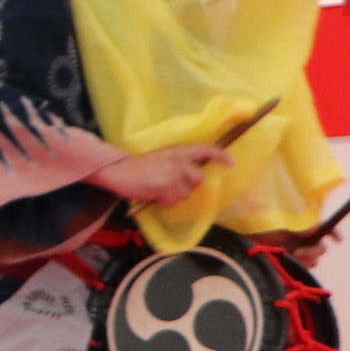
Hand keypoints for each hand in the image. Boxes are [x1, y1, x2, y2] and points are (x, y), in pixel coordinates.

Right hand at [96, 142, 231, 206]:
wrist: (117, 170)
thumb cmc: (139, 166)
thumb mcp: (162, 158)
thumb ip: (179, 163)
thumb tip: (195, 176)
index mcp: (178, 150)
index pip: (206, 149)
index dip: (220, 156)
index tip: (231, 163)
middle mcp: (178, 160)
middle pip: (198, 179)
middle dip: (188, 186)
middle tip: (171, 186)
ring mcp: (172, 174)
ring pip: (186, 194)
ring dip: (174, 196)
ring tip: (158, 190)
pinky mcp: (164, 186)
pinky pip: (173, 201)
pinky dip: (164, 201)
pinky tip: (153, 194)